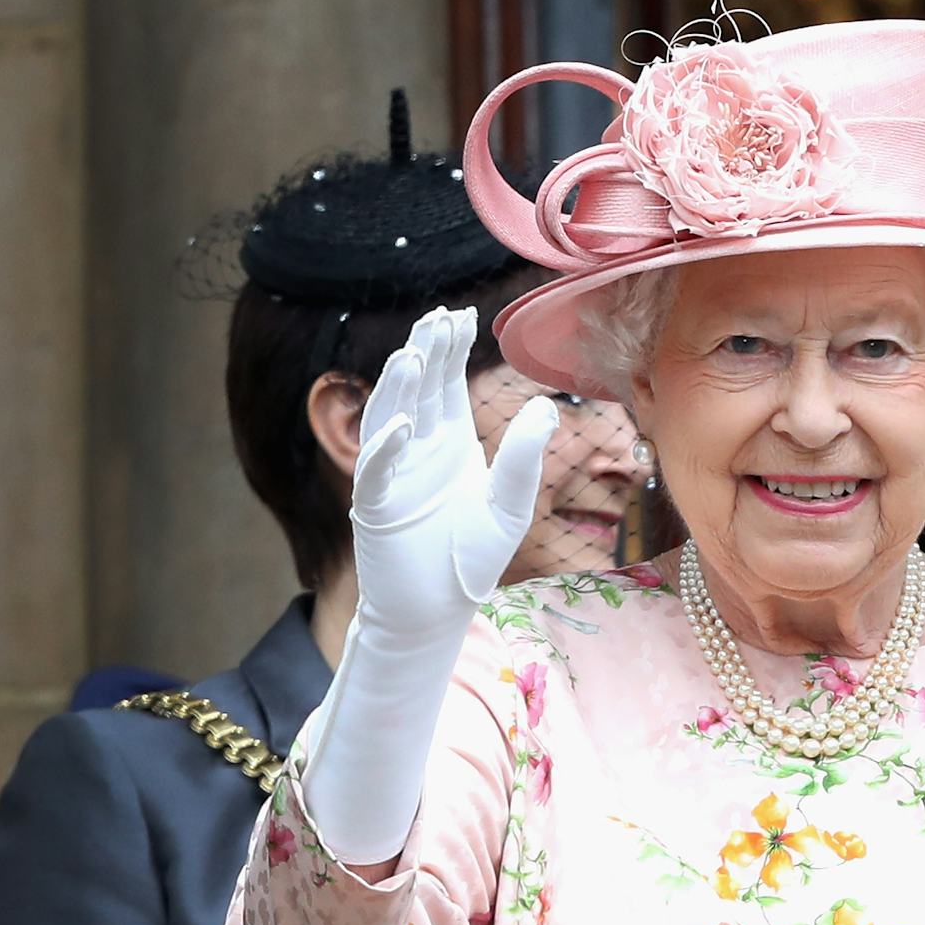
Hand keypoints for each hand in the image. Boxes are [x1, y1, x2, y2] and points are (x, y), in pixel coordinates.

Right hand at [350, 306, 557, 635]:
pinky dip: (387, 447)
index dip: (452, 350)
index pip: (447, 385)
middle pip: (418, 391)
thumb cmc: (470, 559)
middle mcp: (417, 450)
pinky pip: (376, 471)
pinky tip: (404, 424)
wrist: (437, 611)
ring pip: (389, 417)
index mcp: (449, 443)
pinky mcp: (376, 508)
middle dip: (426, 354)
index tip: (461, 314)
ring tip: (414, 355)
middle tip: (437, 319)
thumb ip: (526, 456)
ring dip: (399, 388)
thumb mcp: (511, 504)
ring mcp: (392, 476)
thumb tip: (548, 405)